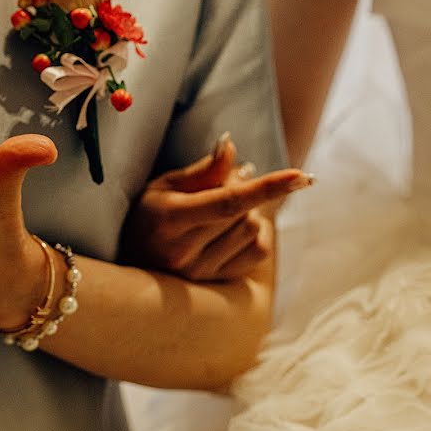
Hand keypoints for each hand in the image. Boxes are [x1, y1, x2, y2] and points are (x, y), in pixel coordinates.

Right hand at [121, 136, 313, 280]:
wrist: (131, 261)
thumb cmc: (148, 215)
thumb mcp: (164, 185)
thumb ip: (202, 170)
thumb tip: (230, 145)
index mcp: (168, 220)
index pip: (226, 202)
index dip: (265, 187)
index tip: (300, 176)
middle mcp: (183, 252)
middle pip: (243, 213)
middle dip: (242, 190)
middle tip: (222, 183)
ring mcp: (199, 274)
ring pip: (253, 231)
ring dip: (248, 213)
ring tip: (222, 210)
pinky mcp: (214, 285)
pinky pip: (258, 253)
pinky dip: (256, 234)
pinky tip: (235, 228)